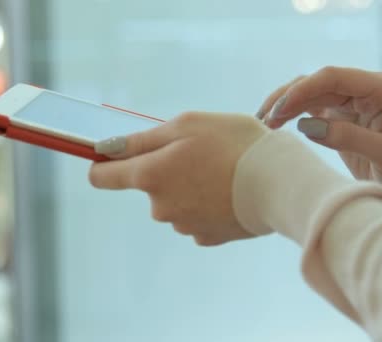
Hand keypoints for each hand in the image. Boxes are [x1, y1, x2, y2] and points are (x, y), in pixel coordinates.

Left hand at [89, 112, 270, 245]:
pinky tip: (229, 192)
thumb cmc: (233, 144)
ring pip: (174, 201)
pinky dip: (206, 204)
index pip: (102, 177)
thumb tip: (107, 149)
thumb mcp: (187, 125)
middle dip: (166, 169)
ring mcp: (183, 226)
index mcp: (150, 175)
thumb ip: (142, 139)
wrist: (279, 183)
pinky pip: (196, 216)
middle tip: (200, 153)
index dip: (102, 163)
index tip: (110, 156)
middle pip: (148, 185)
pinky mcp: (207, 237)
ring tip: (222, 171)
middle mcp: (159, 206)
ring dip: (188, 186)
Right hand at [258, 66, 381, 214]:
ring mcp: (350, 100)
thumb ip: (350, 138)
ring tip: (263, 124)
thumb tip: (307, 126)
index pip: (334, 77)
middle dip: (287, 98)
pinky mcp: (338, 115)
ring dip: (284, 104)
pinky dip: (289, 114)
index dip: (303, 89)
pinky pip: (307, 107)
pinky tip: (272, 125)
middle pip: (316, 82)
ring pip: (308, 92)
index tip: (279, 110)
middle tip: (264, 121)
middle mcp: (364, 88)